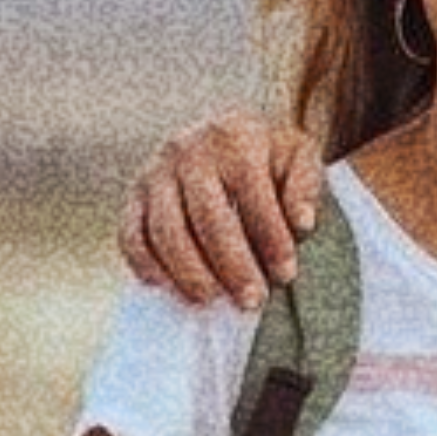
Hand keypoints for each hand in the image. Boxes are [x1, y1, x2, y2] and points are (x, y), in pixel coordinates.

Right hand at [123, 115, 326, 308]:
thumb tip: (302, 224)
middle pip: (207, 217)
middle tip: (252, 299)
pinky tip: (166, 285)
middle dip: (232, 264)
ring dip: (190, 272)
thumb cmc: (268, 158)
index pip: (253, 194)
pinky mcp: (135, 196)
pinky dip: (144, 263)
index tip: (286, 274)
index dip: (271, 238)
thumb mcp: (299, 157)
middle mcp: (188, 149)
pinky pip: (131, 234)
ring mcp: (155, 172)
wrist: (225, 139)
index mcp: (234, 135)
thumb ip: (305, 186)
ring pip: (165, 230)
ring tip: (213, 298)